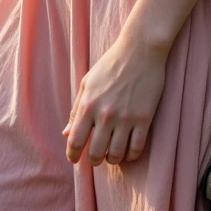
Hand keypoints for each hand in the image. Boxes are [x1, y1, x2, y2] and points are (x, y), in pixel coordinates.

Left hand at [62, 35, 167, 166]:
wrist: (140, 49)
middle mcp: (105, 114)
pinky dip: (131, 155)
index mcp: (88, 105)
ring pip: (116, 155)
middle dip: (94, 160)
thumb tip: (66, 133)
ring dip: (113, 159)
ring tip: (113, 154)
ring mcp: (126, 118)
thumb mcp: (87, 83)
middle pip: (95, 153)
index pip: (75, 141)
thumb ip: (76, 109)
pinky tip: (129, 150)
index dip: (72, 155)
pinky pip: (136, 148)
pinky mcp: (144, 118)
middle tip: (97, 157)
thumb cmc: (111, 64)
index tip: (74, 159)